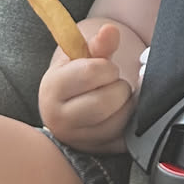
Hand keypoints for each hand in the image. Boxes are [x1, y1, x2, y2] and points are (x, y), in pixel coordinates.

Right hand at [37, 21, 134, 152]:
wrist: (67, 109)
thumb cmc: (75, 79)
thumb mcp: (80, 58)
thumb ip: (98, 45)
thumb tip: (110, 31)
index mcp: (52, 89)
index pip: (90, 73)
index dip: (106, 68)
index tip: (104, 68)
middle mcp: (60, 120)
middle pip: (105, 102)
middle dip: (118, 88)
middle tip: (112, 85)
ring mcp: (79, 141)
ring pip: (119, 121)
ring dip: (127, 105)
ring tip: (116, 99)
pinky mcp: (99, 153)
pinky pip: (127, 137)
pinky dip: (132, 123)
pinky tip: (122, 114)